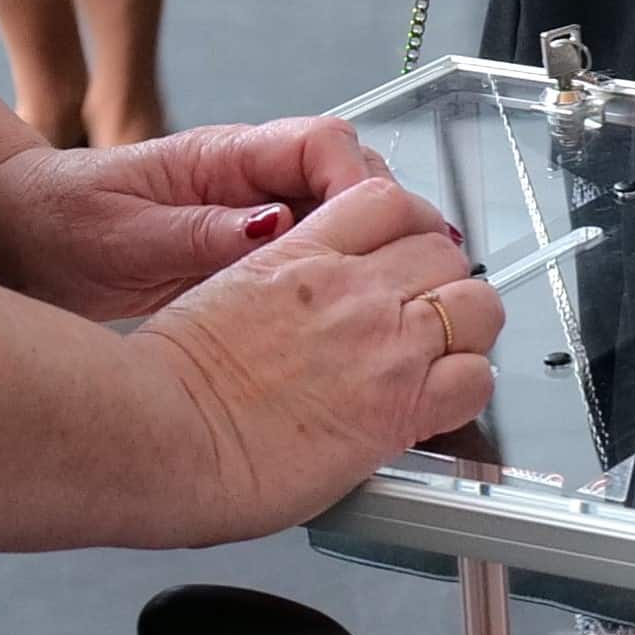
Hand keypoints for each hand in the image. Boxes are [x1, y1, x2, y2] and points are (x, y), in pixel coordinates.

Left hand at [0, 114, 399, 319]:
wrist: (22, 237)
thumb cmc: (62, 223)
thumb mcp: (126, 236)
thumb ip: (200, 231)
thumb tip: (273, 226)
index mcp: (224, 156)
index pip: (323, 144)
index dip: (359, 183)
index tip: (372, 228)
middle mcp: (249, 177)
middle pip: (352, 177)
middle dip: (385, 220)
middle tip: (399, 275)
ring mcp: (253, 213)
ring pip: (340, 219)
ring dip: (366, 252)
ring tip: (381, 302)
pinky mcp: (248, 252)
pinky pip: (311, 255)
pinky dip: (335, 279)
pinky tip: (342, 319)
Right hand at [140, 171, 505, 515]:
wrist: (157, 431)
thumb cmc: (165, 380)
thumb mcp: (221, 292)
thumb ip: (275, 284)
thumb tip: (290, 307)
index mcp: (302, 252)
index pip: (390, 203)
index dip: (408, 231)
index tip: (404, 257)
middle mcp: (354, 289)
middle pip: (442, 252)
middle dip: (439, 281)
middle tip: (423, 315)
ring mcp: (384, 343)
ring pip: (477, 305)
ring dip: (466, 329)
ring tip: (439, 358)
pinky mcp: (399, 405)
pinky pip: (477, 379)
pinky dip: (468, 387)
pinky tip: (438, 402)